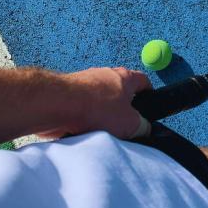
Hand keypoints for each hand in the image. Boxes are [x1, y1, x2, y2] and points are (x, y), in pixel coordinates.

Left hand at [36, 67, 151, 138]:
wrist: (57, 105)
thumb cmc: (95, 108)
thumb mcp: (131, 124)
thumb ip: (142, 126)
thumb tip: (143, 128)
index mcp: (124, 77)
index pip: (143, 81)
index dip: (149, 94)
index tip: (150, 104)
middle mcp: (105, 75)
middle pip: (120, 92)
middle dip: (122, 110)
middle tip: (124, 127)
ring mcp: (85, 82)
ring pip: (100, 101)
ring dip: (101, 116)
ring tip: (101, 131)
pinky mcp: (67, 93)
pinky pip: (82, 108)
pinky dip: (84, 119)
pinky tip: (83, 130)